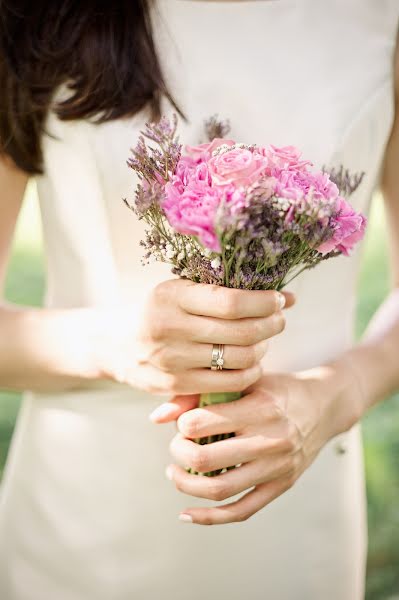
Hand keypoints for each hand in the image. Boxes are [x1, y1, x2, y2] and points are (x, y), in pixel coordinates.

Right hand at [98, 279, 293, 395]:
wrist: (118, 344)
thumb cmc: (160, 311)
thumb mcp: (180, 290)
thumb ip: (223, 292)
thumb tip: (285, 296)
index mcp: (172, 296)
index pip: (232, 301)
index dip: (264, 302)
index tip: (279, 299)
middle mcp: (170, 327)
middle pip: (241, 331)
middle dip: (272, 324)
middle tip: (279, 319)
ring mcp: (172, 360)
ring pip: (239, 359)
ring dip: (263, 348)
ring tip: (264, 339)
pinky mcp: (175, 385)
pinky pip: (229, 383)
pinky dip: (250, 372)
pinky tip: (251, 362)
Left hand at [151, 366, 360, 524]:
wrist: (326, 405)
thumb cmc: (279, 388)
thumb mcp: (245, 380)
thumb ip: (199, 395)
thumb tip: (156, 418)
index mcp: (259, 408)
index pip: (199, 424)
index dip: (181, 424)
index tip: (184, 421)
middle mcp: (270, 440)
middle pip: (204, 460)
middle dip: (178, 454)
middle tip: (178, 446)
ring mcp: (277, 467)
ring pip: (219, 490)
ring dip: (186, 485)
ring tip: (175, 473)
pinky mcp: (281, 486)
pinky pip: (241, 511)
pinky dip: (210, 518)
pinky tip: (187, 514)